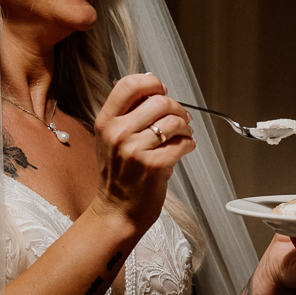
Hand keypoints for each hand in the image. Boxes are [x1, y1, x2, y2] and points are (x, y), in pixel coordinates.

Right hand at [92, 73, 195, 231]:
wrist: (118, 211)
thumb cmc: (118, 176)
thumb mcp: (111, 139)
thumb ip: (129, 114)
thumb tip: (156, 90)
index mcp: (106, 122)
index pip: (130, 85)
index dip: (152, 83)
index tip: (161, 91)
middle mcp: (118, 133)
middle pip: (159, 101)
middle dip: (177, 108)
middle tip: (180, 117)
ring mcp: (135, 150)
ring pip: (173, 121)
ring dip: (185, 127)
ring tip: (183, 134)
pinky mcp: (154, 165)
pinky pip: (182, 143)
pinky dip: (189, 144)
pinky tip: (183, 148)